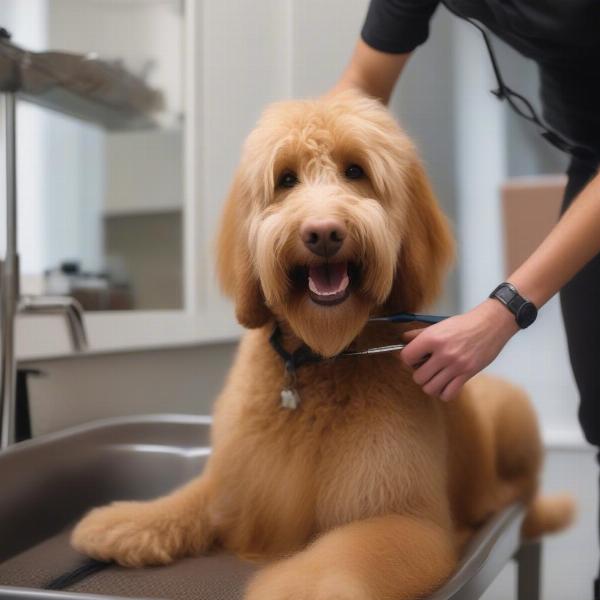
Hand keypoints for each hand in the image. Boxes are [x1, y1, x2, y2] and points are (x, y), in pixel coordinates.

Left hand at [399, 299, 519, 400]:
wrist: (491, 324)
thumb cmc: (464, 324)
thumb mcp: (438, 325)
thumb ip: (418, 334)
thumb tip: (402, 341)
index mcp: (433, 338)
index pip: (406, 357)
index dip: (407, 360)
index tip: (414, 359)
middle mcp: (443, 353)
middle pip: (418, 377)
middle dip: (419, 374)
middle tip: (426, 368)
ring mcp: (456, 365)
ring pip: (430, 388)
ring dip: (430, 385)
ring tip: (435, 377)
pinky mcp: (467, 374)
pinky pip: (448, 394)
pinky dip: (443, 393)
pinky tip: (445, 384)